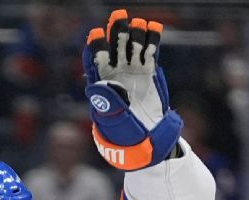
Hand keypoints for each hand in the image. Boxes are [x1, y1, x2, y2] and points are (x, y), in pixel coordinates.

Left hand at [86, 9, 166, 127]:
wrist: (145, 135)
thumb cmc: (123, 129)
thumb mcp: (111, 117)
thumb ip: (105, 101)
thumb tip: (95, 86)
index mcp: (102, 80)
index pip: (96, 58)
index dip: (96, 45)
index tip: (96, 34)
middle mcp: (116, 71)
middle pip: (115, 47)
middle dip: (116, 31)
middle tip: (119, 16)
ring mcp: (133, 70)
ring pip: (133, 47)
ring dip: (135, 34)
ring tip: (139, 23)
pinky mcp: (148, 72)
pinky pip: (150, 53)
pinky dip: (152, 41)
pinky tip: (153, 27)